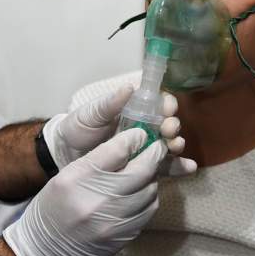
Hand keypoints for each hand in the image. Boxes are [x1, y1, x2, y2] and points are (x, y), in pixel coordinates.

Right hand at [4, 128, 166, 255]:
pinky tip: (142, 192)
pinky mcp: (123, 236)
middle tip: (156, 147)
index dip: (134, 138)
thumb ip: (98, 160)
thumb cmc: (55, 206)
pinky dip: (149, 198)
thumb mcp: (67, 175)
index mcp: (78, 179)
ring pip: (149, 191)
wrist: (47, 249)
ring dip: (152, 177)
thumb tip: (130, 143)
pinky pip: (148, 211)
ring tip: (147, 170)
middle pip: (140, 171)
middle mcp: (97, 201)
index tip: (139, 133)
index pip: (117, 150)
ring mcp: (112, 222)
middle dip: (153, 154)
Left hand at [43, 85, 189, 172]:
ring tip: (175, 146)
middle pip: (167, 123)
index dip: (166, 103)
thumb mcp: (91, 114)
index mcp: (133, 110)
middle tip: (169, 129)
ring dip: (177, 144)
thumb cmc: (78, 129)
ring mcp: (144, 148)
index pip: (157, 102)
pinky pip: (164, 166)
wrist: (65, 157)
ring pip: (168, 144)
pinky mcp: (144, 167)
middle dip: (173, 124)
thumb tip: (130, 86)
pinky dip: (179, 167)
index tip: (167, 108)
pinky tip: (189, 169)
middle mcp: (143, 127)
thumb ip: (109, 103)